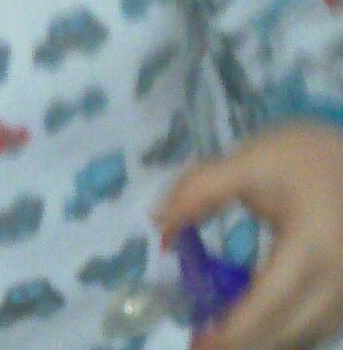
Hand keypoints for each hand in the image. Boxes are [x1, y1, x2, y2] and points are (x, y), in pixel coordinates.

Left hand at [155, 122, 342, 349]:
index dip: (235, 330)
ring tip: (221, 338)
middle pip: (290, 330)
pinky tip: (258, 328)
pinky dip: (289, 333)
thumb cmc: (304, 156)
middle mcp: (341, 279)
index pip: (270, 301)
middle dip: (244, 345)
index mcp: (313, 246)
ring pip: (309, 335)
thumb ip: (198, 191)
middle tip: (199, 345)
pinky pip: (322, 327)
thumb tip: (161, 228)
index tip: (199, 344)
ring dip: (267, 342)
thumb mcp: (248, 160)